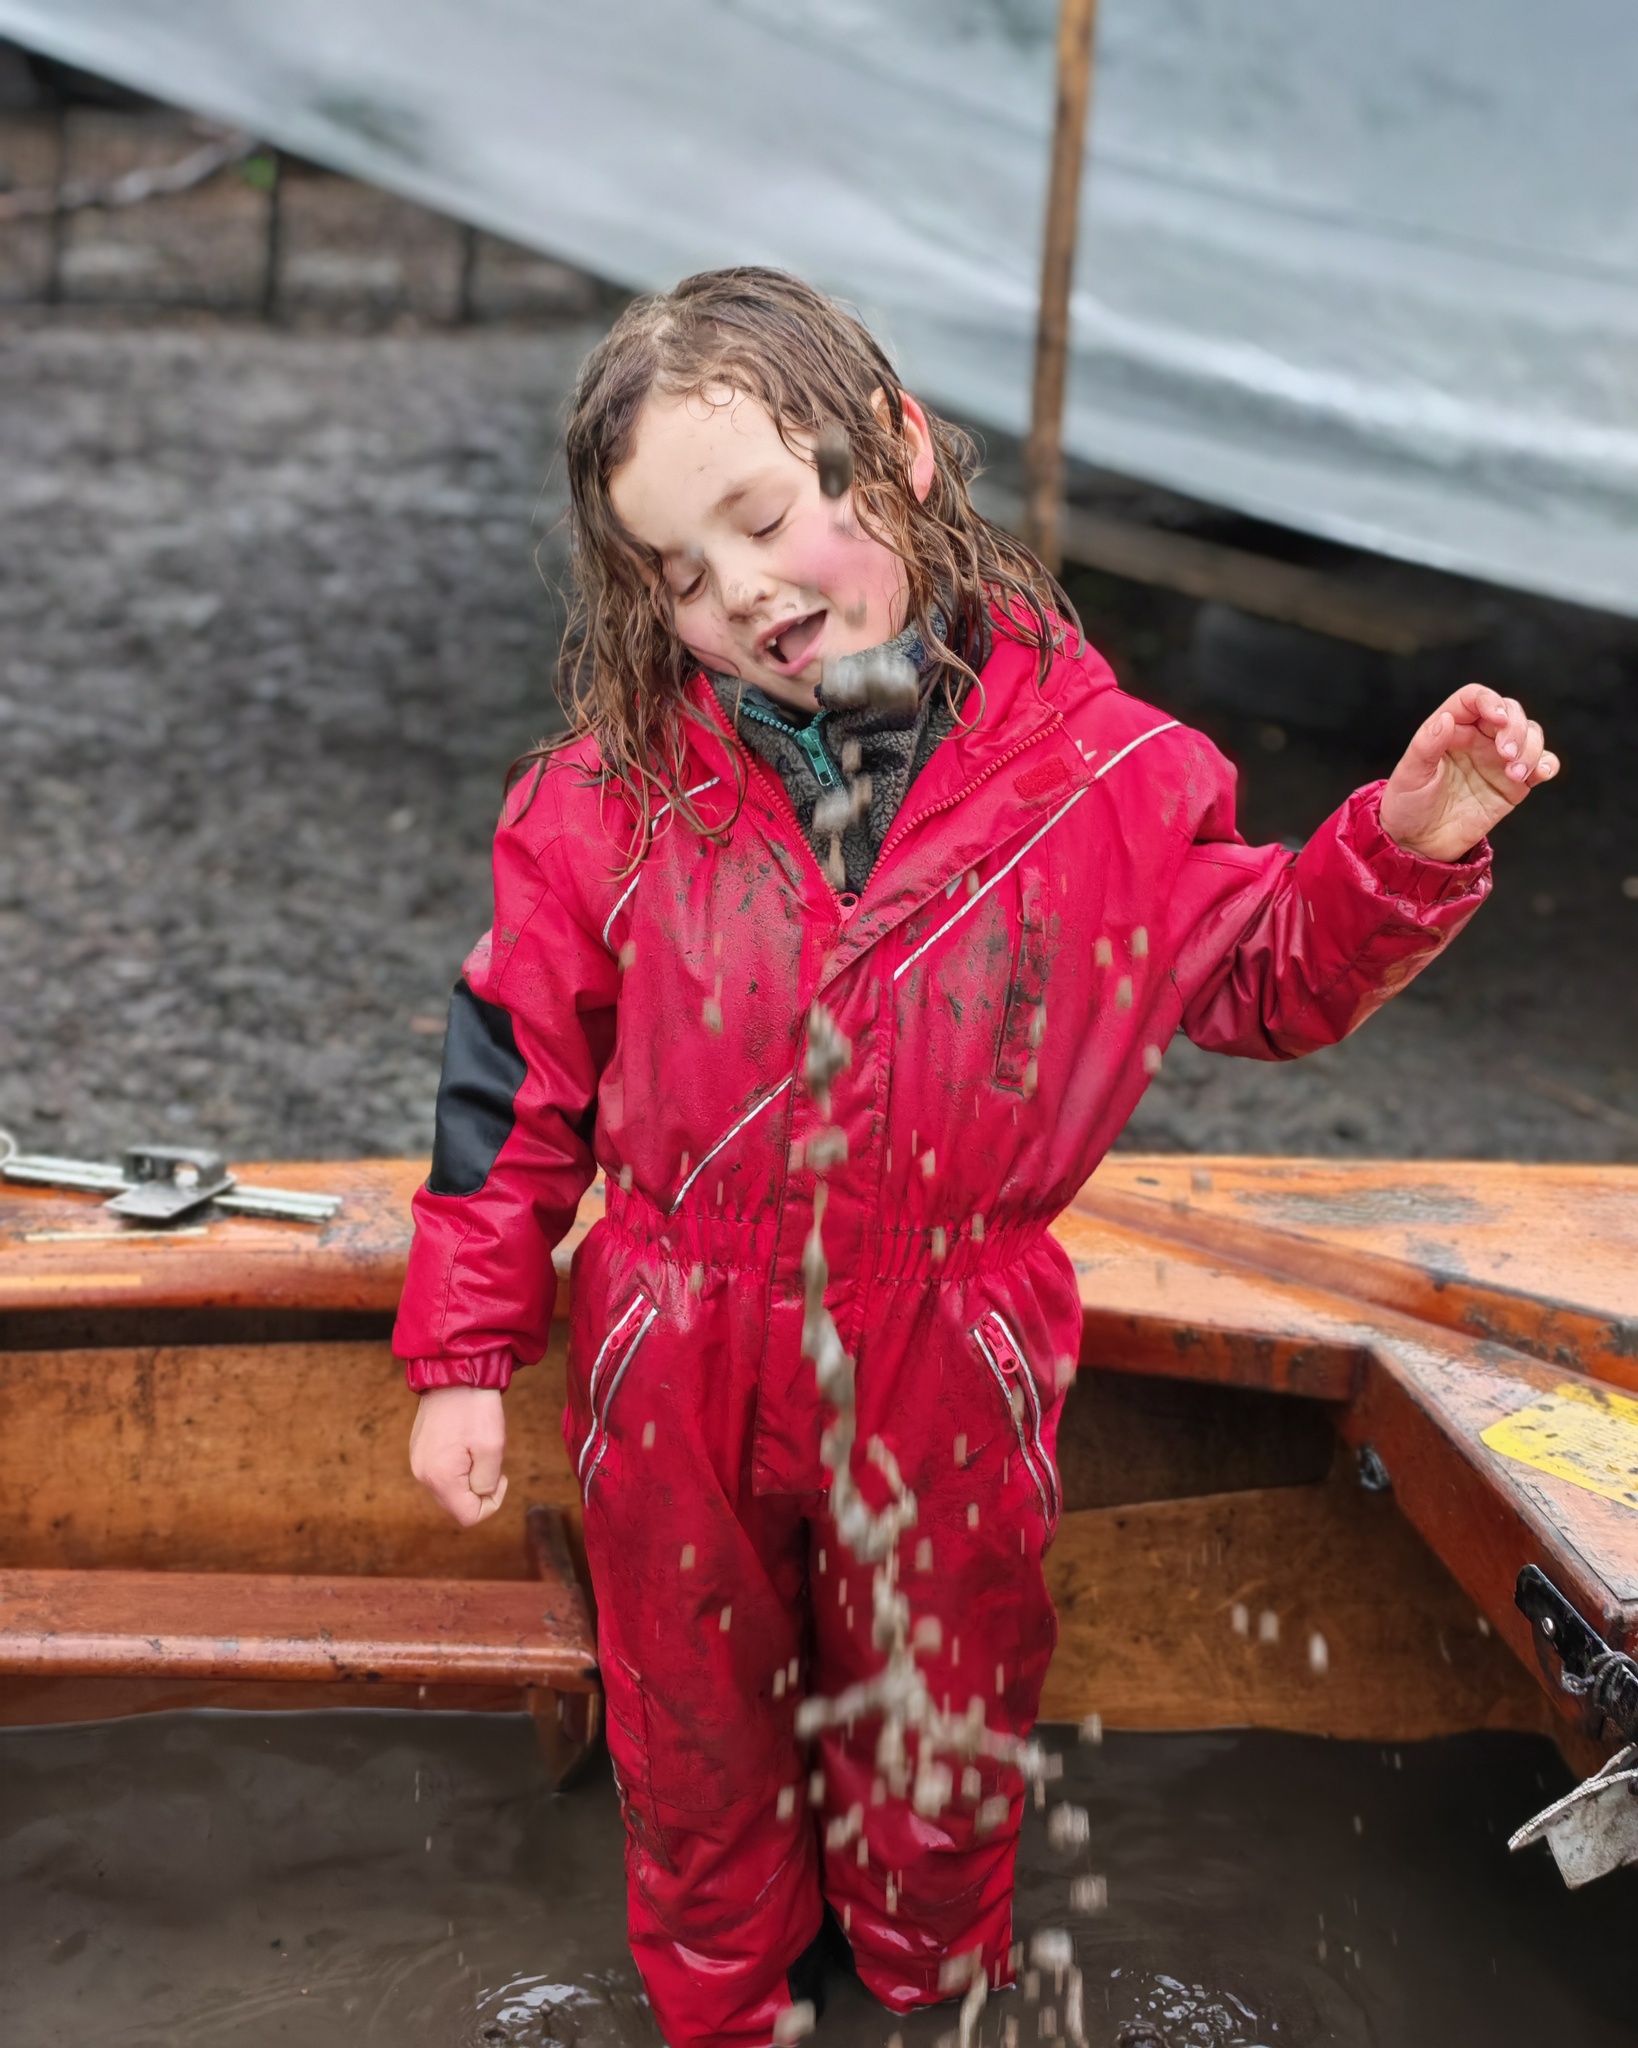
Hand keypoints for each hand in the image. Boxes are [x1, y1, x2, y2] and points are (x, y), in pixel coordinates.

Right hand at [409, 1386, 507, 1526]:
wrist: (454, 1372)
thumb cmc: (475, 1407)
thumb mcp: (492, 1447)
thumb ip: (487, 1482)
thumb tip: (479, 1496)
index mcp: (440, 1477)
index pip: (469, 1517)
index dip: (491, 1504)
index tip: (501, 1477)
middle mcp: (423, 1474)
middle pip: (457, 1505)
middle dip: (480, 1490)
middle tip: (491, 1460)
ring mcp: (418, 1462)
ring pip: (450, 1489)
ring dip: (470, 1477)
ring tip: (478, 1448)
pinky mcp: (420, 1450)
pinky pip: (443, 1473)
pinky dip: (459, 1466)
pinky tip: (466, 1442)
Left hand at [1379, 684, 1558, 861]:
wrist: (1420, 843)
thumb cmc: (1408, 805)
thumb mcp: (1410, 776)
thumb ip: (1426, 746)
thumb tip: (1445, 719)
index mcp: (1452, 728)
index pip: (1474, 699)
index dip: (1489, 701)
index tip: (1498, 719)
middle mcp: (1478, 738)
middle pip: (1511, 712)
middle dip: (1516, 728)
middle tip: (1506, 754)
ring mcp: (1498, 760)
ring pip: (1531, 735)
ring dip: (1531, 748)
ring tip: (1515, 774)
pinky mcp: (1514, 784)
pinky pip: (1541, 765)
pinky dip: (1547, 764)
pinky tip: (1539, 773)